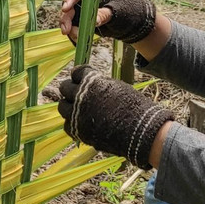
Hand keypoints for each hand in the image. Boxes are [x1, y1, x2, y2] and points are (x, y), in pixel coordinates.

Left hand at [57, 65, 174, 169]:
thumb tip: (88, 83)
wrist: (142, 131)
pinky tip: (80, 121)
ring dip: (68, 105)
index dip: (79, 74)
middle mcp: (81, 97)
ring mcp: (78, 115)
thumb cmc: (135, 107)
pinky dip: (72, 123)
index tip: (81, 77)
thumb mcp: (117, 87)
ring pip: (62, 107)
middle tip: (76, 92)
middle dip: (70, 88)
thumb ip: (100, 84)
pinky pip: (68, 126)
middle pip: (65, 88)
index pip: (77, 72)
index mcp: (92, 82)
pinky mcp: (80, 131)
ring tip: (76, 107)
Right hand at [60, 0, 156, 44]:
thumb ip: (105, 14)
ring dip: (70, 28)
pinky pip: (74, 27)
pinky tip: (78, 40)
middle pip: (70, 7)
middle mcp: (86, 1)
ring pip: (69, 19)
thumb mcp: (117, 11)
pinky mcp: (83, 22)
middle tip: (66, 30)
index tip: (65, 9)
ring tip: (77, 37)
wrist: (128, 20)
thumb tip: (95, 20)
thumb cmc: (125, 10)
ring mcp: (83, 11)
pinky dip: (74, 34)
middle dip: (66, 19)